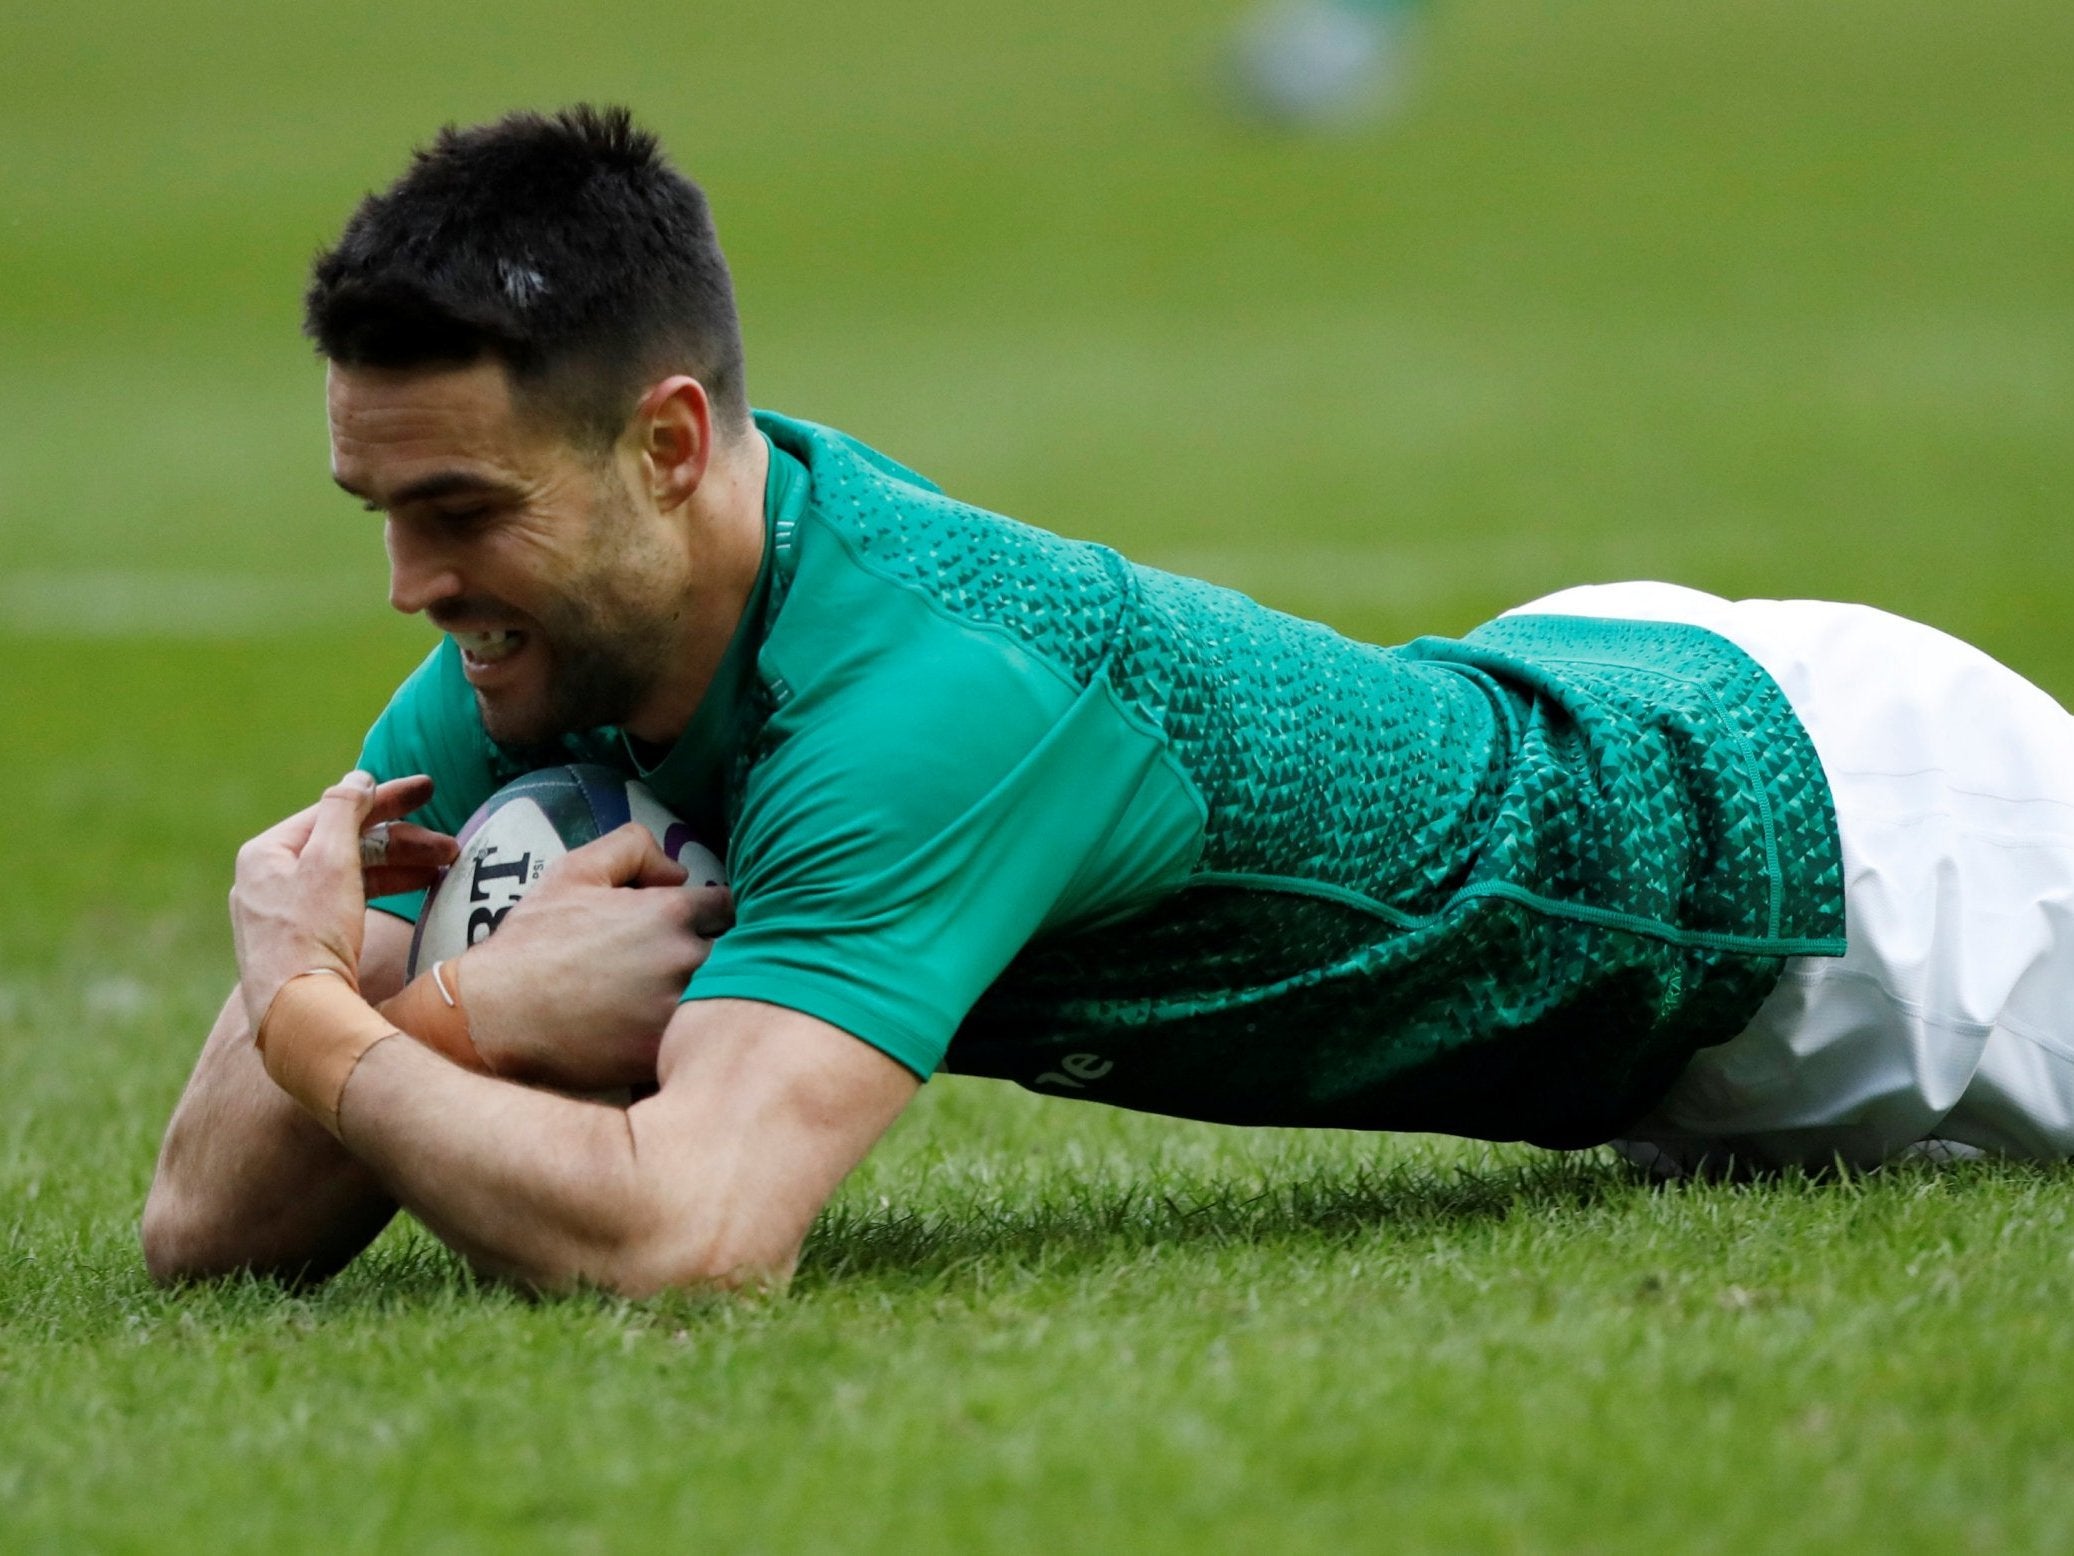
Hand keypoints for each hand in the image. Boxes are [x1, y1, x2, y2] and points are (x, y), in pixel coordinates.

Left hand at [231, 772, 458, 1030]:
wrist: (298, 1017)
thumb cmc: (310, 934)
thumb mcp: (330, 860)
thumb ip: (344, 810)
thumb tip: (357, 778)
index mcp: (266, 854)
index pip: (334, 811)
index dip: (386, 799)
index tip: (428, 790)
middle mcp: (267, 882)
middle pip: (345, 845)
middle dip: (402, 843)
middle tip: (451, 847)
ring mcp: (282, 916)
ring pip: (350, 877)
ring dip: (399, 869)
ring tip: (444, 871)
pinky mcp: (300, 947)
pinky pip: (346, 904)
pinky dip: (381, 895)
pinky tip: (413, 896)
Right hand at [457, 823, 732, 1089]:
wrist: (492, 1017)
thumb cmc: (532, 943)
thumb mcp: (573, 872)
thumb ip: (632, 848)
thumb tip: (678, 871)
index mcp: (673, 912)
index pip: (734, 909)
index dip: (719, 919)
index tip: (703, 931)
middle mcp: (688, 958)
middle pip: (743, 956)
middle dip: (728, 959)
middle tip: (699, 971)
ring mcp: (681, 1010)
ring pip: (729, 1000)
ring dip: (720, 1000)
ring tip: (698, 1006)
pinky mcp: (668, 1053)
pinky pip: (705, 1043)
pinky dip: (699, 1041)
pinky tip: (680, 1041)